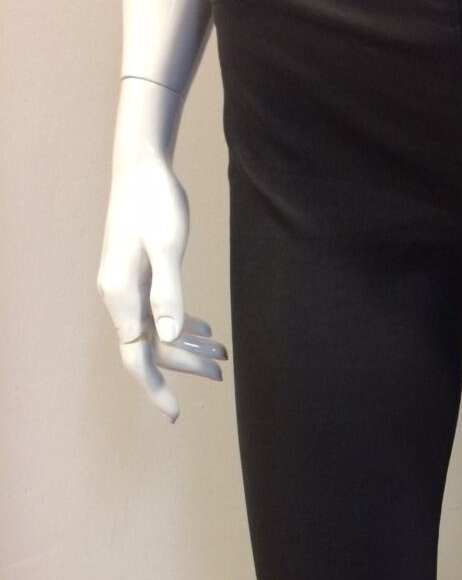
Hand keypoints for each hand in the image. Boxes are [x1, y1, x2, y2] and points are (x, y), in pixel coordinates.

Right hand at [97, 153, 227, 421]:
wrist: (141, 166)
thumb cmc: (155, 203)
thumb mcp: (166, 248)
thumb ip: (169, 293)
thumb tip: (169, 337)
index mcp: (122, 296)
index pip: (137, 357)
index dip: (156, 388)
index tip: (175, 413)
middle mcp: (119, 296)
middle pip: (151, 348)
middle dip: (185, 365)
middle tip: (221, 375)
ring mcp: (128, 286)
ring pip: (157, 331)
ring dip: (189, 347)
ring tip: (222, 357)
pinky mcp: (139, 274)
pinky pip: (159, 312)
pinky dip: (183, 325)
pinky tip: (207, 332)